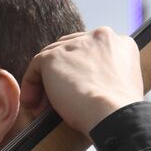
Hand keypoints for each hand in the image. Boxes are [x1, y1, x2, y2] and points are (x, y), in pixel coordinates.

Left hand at [19, 27, 143, 134]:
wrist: (113, 114)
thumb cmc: (118, 109)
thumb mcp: (119, 84)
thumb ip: (105, 73)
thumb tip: (86, 82)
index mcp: (120, 43)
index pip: (90, 51)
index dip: (78, 71)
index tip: (74, 90)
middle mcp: (99, 36)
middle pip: (70, 52)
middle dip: (60, 76)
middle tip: (55, 100)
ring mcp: (76, 44)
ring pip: (52, 60)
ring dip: (44, 84)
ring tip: (42, 107)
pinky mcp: (55, 56)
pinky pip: (36, 67)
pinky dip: (31, 85)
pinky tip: (32, 103)